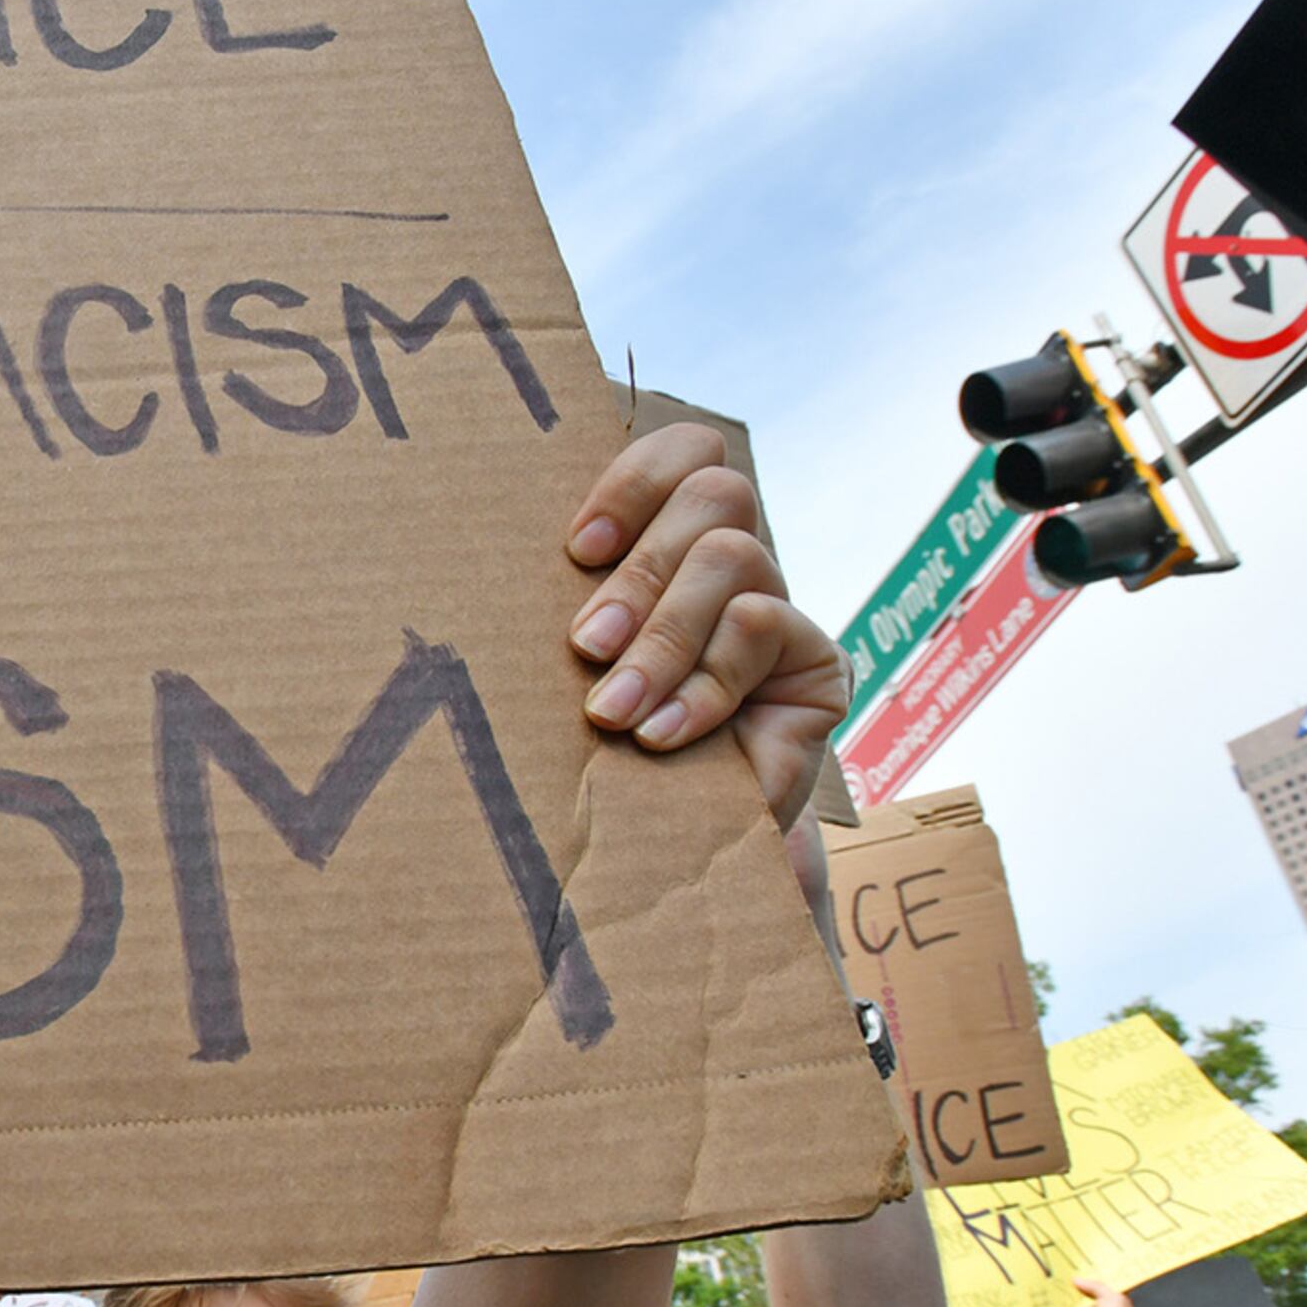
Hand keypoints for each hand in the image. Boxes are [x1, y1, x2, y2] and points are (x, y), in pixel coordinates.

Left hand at [566, 425, 849, 825]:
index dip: (637, 480)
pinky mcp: (819, 663)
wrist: (670, 854)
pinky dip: (701, 686)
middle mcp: (735, 565)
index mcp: (672, 546)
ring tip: (613, 711)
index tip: (580, 547)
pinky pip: (759, 627)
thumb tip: (486, 564)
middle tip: (585, 648)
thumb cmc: (602, 753)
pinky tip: (661, 737)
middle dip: (639, 573)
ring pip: (733, 556)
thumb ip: (573, 612)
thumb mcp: (578, 671)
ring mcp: (781, 610)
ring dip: (662, 637)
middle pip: (715, 492)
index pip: (688, 452)